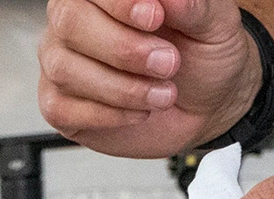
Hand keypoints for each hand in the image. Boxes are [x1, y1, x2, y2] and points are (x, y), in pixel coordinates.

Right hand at [39, 0, 257, 157]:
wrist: (204, 105)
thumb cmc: (202, 55)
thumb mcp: (215, 24)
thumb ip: (193, 6)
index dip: (120, 4)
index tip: (155, 17)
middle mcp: (75, 21)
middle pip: (70, 23)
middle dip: (121, 47)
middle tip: (167, 63)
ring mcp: (61, 63)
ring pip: (65, 69)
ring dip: (120, 87)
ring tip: (163, 94)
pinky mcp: (58, 106)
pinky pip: (63, 109)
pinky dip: (108, 114)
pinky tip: (139, 111)